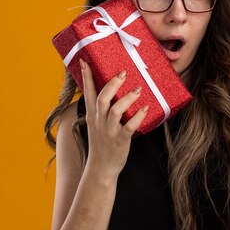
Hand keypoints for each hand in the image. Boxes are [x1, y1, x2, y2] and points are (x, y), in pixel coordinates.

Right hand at [80, 59, 147, 177]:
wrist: (101, 168)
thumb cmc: (102, 144)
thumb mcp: (97, 125)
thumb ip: (101, 110)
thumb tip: (112, 93)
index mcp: (92, 116)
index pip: (87, 92)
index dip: (86, 76)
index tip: (85, 60)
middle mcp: (99, 121)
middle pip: (102, 98)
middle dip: (112, 84)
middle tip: (123, 73)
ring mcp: (109, 131)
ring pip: (115, 110)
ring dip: (127, 98)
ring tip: (138, 89)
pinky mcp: (120, 140)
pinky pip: (129, 127)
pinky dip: (137, 117)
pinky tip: (145, 108)